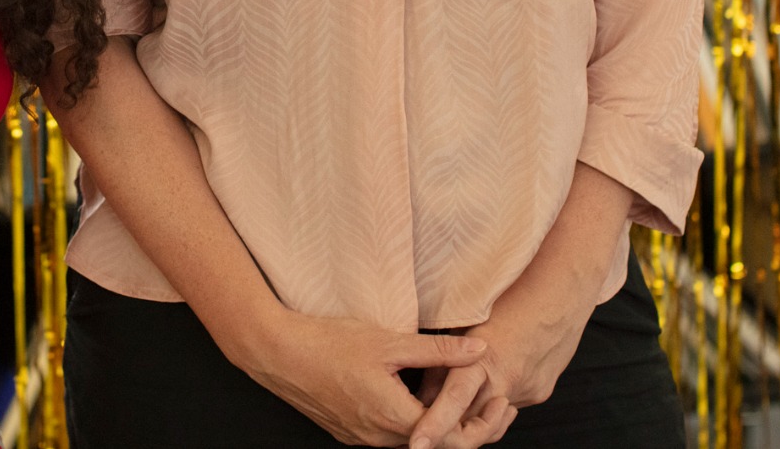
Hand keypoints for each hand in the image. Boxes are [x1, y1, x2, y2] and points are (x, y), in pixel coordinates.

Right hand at [233, 309, 486, 445]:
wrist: (278, 354)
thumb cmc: (331, 343)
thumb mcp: (390, 341)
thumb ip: (438, 350)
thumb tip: (479, 350)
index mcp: (395, 417)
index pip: (454, 439)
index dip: (483, 424)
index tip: (500, 400)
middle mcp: (380, 438)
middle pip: (438, 446)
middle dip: (470, 428)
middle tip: (494, 404)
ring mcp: (363, 438)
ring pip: (415, 443)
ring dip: (443, 428)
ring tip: (465, 400)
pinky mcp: (350, 432)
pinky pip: (393, 437)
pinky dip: (417, 425)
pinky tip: (423, 400)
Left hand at [407, 290, 589, 448]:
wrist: (563, 293)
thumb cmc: (510, 298)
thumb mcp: (467, 323)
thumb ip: (445, 360)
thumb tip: (423, 395)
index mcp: (486, 357)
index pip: (454, 399)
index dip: (434, 425)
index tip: (417, 444)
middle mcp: (508, 380)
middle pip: (474, 422)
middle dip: (451, 429)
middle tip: (427, 429)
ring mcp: (528, 390)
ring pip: (491, 418)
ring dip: (473, 415)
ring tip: (456, 402)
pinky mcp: (540, 393)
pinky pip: (509, 406)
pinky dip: (493, 401)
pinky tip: (490, 382)